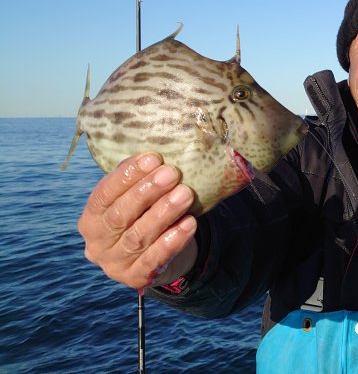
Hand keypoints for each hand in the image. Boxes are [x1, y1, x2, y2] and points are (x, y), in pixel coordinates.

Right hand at [77, 152, 198, 290]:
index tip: (154, 158)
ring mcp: (114, 264)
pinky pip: (154, 259)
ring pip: (138, 237)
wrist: (158, 255)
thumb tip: (155, 154)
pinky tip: (189, 223)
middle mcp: (96, 243)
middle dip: (147, 192)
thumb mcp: (136, 198)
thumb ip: (139, 180)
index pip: (104, 194)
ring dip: (163, 213)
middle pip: (120, 215)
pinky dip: (173, 240)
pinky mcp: (135, 279)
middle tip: (173, 173)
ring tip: (185, 194)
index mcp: (91, 218)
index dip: (127, 176)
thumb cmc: (146, 215)